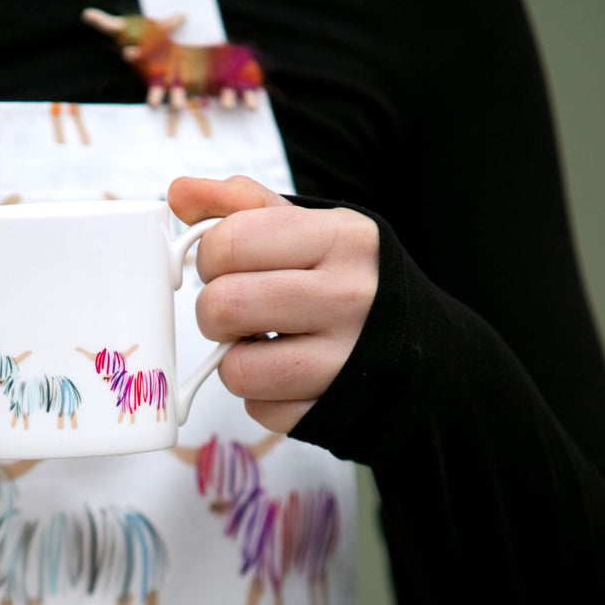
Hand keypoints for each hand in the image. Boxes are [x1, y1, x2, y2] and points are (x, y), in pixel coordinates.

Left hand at [167, 175, 378, 432]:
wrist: (424, 349)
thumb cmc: (349, 281)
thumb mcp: (313, 228)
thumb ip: (243, 205)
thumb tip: (180, 192)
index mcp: (342, 237)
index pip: (229, 242)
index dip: (210, 257)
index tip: (228, 265)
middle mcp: (350, 296)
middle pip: (222, 306)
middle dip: (214, 312)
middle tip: (239, 311)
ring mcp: (345, 360)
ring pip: (235, 369)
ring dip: (235, 360)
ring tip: (264, 344)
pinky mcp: (332, 411)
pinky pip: (258, 410)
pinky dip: (262, 396)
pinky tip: (288, 376)